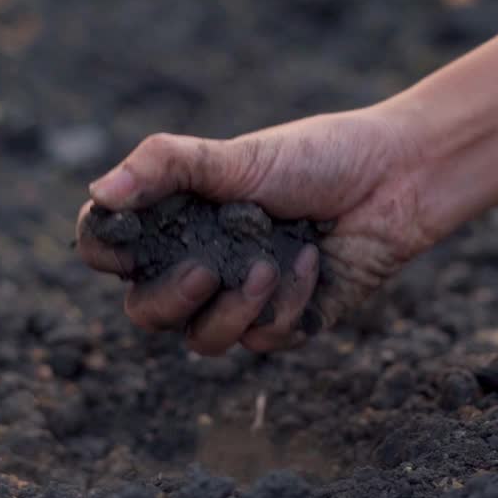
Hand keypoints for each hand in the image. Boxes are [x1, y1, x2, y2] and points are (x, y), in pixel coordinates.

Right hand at [74, 102, 441, 354]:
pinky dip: (289, 303)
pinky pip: (264, 340)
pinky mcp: (286, 323)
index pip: (108, 249)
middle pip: (146, 312)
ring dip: (236, 309)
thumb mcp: (235, 156)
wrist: (397, 180)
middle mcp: (200, 264)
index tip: (125, 248)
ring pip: (203, 340)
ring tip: (271, 265)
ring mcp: (241, 300)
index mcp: (175, 221)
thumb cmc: (316, 158)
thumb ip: (166, 167)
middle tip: (204, 273)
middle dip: (170, 300)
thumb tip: (99, 192)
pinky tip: (314, 261)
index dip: (104, 253)